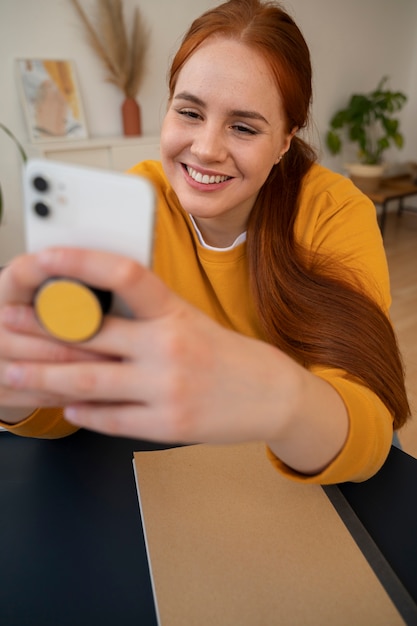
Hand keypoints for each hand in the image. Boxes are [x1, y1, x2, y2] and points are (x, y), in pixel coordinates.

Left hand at [1, 248, 347, 473]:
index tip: (42, 259)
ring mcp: (168, 388)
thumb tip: (88, 317)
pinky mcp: (168, 425)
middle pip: (89, 335)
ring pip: (88, 382)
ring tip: (11, 373)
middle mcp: (169, 346)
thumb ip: (144, 317)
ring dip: (43, 378)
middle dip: (38, 330)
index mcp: (174, 312)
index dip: (79, 263)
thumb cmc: (228, 354)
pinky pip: (111, 419)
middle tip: (2, 326)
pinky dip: (81, 413)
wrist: (273, 395)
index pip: (123, 275)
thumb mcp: (190, 320)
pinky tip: (63, 407)